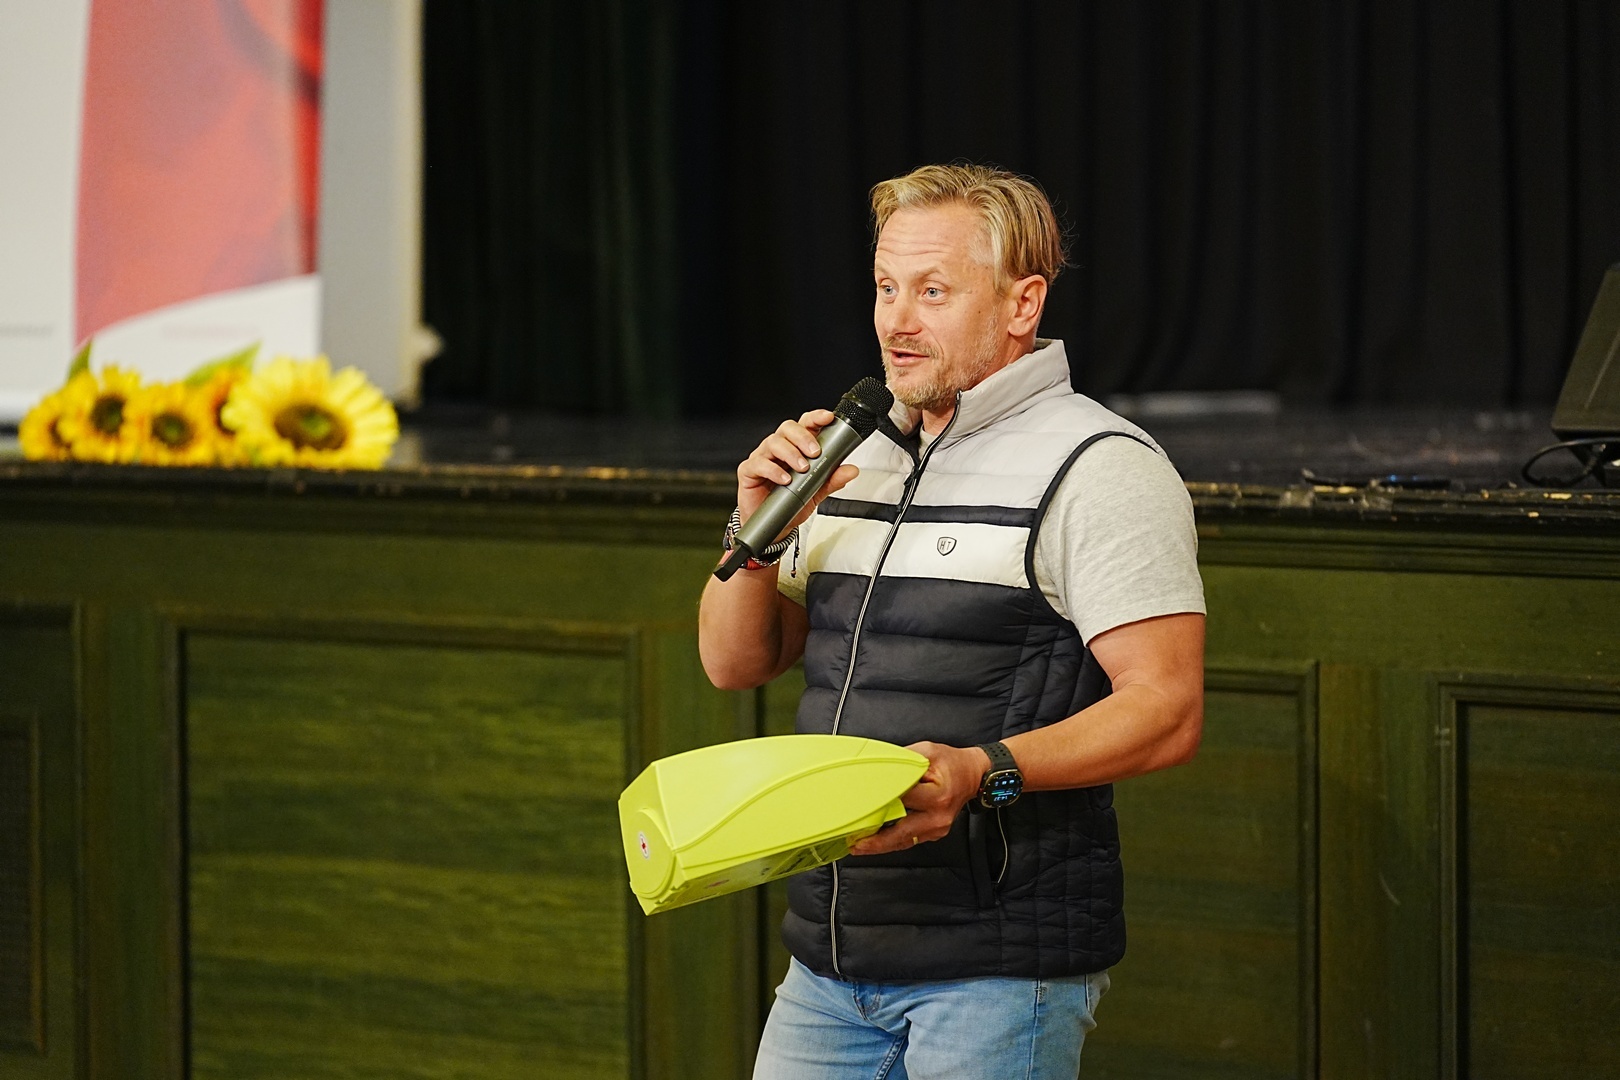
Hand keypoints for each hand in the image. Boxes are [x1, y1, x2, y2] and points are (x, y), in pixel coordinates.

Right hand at [736, 410, 858, 536]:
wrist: (774, 526)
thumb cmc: (791, 503)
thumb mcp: (817, 492)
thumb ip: (832, 480)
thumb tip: (851, 470)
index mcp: (796, 447)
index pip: (805, 424)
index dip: (815, 418)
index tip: (828, 418)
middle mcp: (779, 448)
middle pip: (788, 428)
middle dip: (803, 437)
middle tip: (815, 452)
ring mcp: (763, 457)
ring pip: (774, 442)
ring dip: (791, 453)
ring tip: (802, 468)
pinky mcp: (749, 470)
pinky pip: (759, 463)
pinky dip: (773, 470)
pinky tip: (785, 479)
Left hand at [848, 742, 990, 855]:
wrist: (974, 776)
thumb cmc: (951, 763)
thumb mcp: (926, 751)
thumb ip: (901, 760)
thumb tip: (877, 768)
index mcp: (936, 796)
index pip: (901, 801)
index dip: (878, 804)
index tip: (859, 808)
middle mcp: (937, 816)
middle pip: (900, 832)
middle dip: (875, 841)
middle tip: (854, 843)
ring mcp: (937, 828)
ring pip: (904, 841)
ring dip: (881, 845)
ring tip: (859, 846)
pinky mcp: (935, 833)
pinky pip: (910, 840)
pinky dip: (892, 841)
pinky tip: (876, 841)